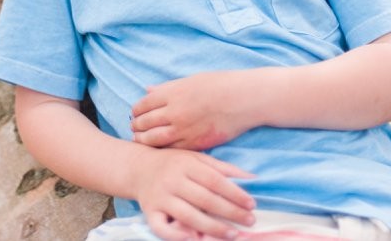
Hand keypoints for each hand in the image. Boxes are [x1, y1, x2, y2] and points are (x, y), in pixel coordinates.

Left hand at [131, 71, 257, 149]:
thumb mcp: (190, 80)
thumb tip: (147, 90)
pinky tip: (159, 148)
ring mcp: (184, 129)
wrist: (244, 99)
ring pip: (154, 139)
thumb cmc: (219, 85)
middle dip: (136, 126)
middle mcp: (174, 112)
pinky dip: (162, 149)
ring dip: (143, 140)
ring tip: (140, 140)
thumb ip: (167, 88)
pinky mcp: (196, 144)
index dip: (136, 111)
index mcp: (172, 93)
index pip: (143, 105)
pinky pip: (172, 149)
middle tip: (134, 128)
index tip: (134, 114)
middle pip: (144, 123)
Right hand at [134, 146, 255, 239]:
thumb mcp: (196, 158)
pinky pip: (162, 227)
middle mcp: (172, 180)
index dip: (234, 193)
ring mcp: (160, 197)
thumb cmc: (173, 163)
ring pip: (188, 215)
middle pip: (204, 199)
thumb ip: (222, 167)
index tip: (251, 204)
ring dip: (212, 227)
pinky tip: (194, 239)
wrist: (138, 168)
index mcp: (185, 165)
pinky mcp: (150, 212)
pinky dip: (176, 236)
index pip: (214, 180)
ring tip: (232, 234)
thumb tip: (251, 178)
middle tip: (249, 221)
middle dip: (229, 212)